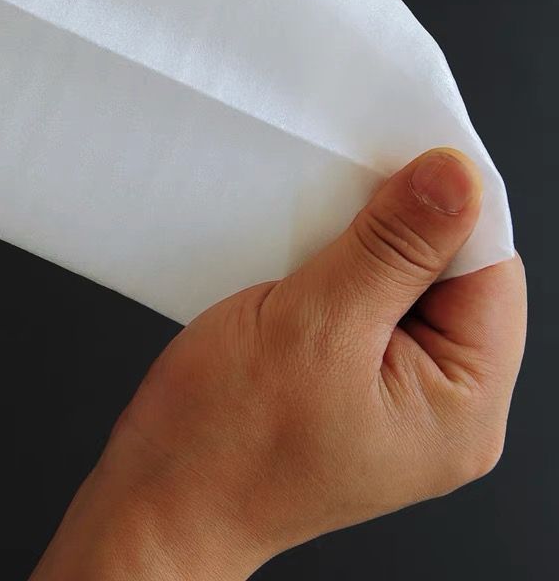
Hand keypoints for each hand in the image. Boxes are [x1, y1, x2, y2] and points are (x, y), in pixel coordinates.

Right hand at [32, 149, 526, 579]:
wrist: (160, 499)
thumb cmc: (226, 436)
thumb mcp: (314, 323)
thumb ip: (392, 248)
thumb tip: (457, 177)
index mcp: (463, 406)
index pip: (490, 270)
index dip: (449, 204)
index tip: (399, 152)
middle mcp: (447, 410)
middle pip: (452, 277)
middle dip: (400, 225)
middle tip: (339, 191)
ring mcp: (400, 402)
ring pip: (405, 288)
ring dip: (362, 246)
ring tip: (311, 234)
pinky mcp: (355, 388)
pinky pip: (367, 309)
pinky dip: (336, 272)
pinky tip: (298, 262)